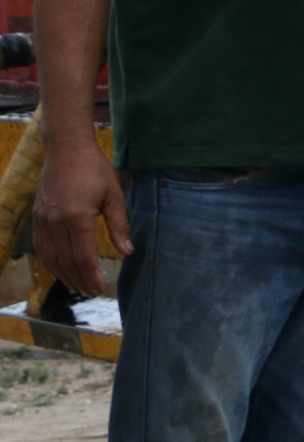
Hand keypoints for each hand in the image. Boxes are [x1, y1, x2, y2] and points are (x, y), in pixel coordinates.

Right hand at [33, 140, 128, 300]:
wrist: (66, 149)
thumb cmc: (95, 170)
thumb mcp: (114, 195)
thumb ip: (119, 225)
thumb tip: (127, 252)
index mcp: (77, 217)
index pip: (83, 256)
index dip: (91, 275)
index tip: (100, 288)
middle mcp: (56, 221)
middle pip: (66, 261)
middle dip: (79, 279)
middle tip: (92, 292)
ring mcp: (43, 220)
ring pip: (50, 257)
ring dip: (64, 275)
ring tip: (78, 286)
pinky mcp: (37, 217)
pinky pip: (41, 247)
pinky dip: (50, 262)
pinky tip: (61, 270)